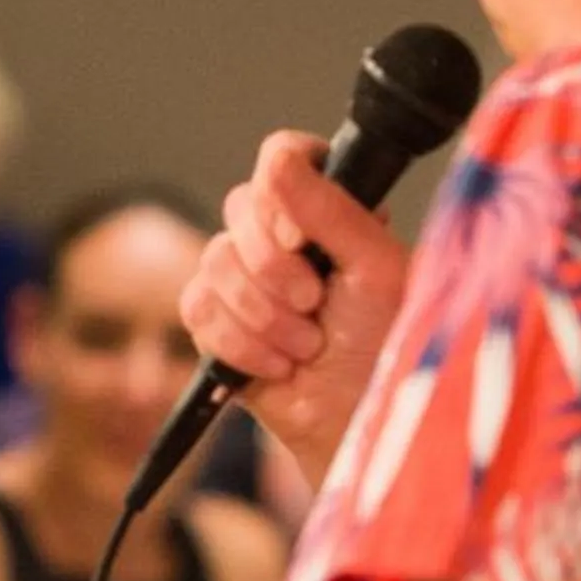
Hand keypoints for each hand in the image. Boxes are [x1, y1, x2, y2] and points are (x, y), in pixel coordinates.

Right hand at [183, 131, 412, 484]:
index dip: (279, 195)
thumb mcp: (376, 269)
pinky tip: (275, 366)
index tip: (300, 239)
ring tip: (305, 347)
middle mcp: (281, 233)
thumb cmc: (384, 347)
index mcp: (328, 207)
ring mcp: (244, 274)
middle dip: (274, 269)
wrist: (356, 422)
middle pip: (238, 207)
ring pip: (213, 259)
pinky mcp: (215, 319)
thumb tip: (278, 158)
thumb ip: (331, 208)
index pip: (281, 157)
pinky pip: (196, 307)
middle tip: (314, 305)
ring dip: (262, 315)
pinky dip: (238, 343)